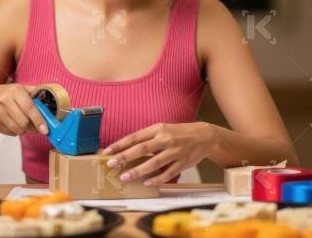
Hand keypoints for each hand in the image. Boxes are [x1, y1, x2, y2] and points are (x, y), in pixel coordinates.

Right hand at [0, 84, 48, 136]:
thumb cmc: (4, 94)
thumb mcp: (18, 88)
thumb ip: (34, 92)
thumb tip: (49, 96)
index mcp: (14, 91)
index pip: (30, 108)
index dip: (39, 120)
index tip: (45, 129)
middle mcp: (4, 101)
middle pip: (24, 122)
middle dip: (33, 128)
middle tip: (37, 129)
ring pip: (18, 129)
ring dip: (25, 131)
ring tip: (24, 125)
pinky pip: (10, 133)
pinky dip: (15, 132)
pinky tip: (13, 124)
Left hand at [101, 122, 216, 185]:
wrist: (204, 136)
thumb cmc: (179, 133)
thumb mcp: (163, 129)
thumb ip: (147, 138)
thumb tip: (126, 149)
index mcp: (158, 129)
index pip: (135, 137)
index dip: (120, 145)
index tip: (107, 152)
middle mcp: (166, 139)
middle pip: (142, 149)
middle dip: (125, 157)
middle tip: (112, 164)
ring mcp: (175, 152)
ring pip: (154, 163)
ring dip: (138, 171)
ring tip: (125, 177)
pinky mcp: (182, 163)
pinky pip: (168, 173)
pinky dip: (157, 179)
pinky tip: (147, 183)